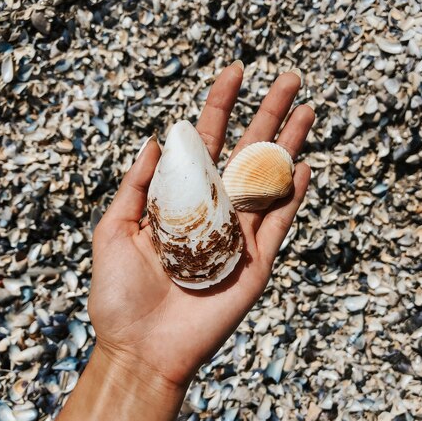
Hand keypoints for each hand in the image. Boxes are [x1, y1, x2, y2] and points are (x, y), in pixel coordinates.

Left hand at [88, 63, 313, 388]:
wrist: (141, 349)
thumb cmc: (120, 294)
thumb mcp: (114, 230)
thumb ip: (136, 186)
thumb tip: (153, 141)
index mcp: (181, 197)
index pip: (205, 140)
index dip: (220, 105)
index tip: (235, 71)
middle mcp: (214, 209)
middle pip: (246, 151)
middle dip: (268, 113)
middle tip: (290, 77)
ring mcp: (239, 234)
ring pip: (269, 180)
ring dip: (289, 145)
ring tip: (307, 110)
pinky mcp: (256, 263)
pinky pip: (278, 223)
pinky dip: (292, 196)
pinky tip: (303, 166)